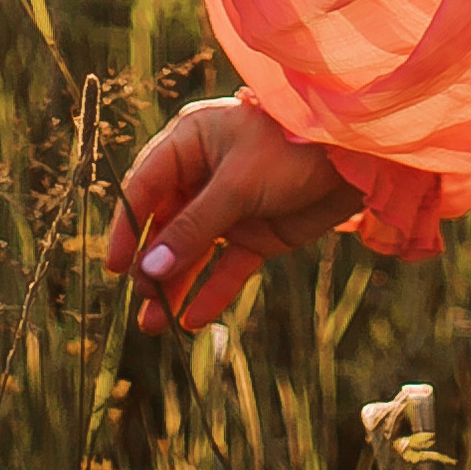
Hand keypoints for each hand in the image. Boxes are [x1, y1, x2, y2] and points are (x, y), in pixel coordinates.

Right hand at [104, 95, 357, 330]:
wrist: (356, 159)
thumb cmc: (291, 149)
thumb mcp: (238, 185)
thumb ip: (194, 229)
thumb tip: (148, 270)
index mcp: (190, 143)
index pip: (145, 186)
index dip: (127, 226)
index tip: (114, 266)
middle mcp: (204, 173)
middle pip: (166, 224)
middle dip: (152, 264)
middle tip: (142, 301)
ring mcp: (230, 205)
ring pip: (192, 251)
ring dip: (173, 285)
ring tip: (154, 326)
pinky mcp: (256, 233)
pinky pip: (225, 267)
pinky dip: (210, 292)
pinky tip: (191, 321)